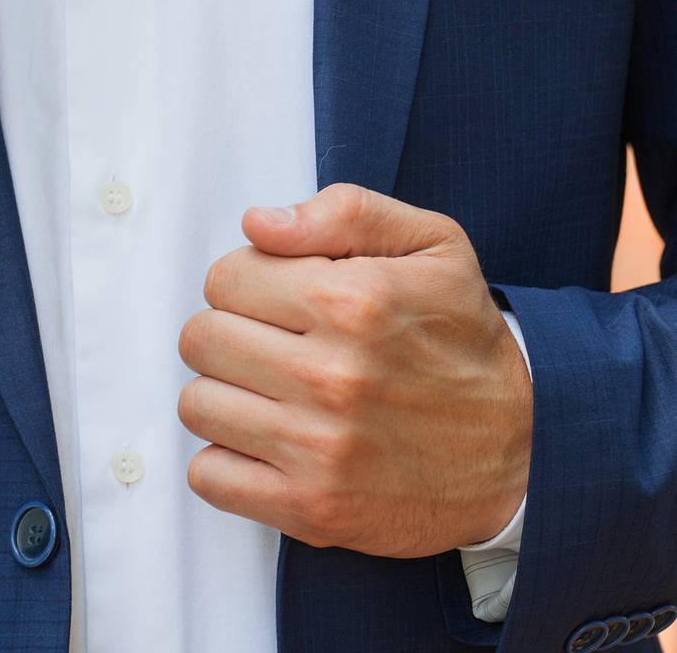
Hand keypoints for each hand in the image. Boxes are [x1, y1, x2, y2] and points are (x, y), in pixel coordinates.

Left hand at [177, 183, 531, 557]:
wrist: (524, 449)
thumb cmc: (465, 339)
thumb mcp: (431, 244)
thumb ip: (344, 212)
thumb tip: (259, 223)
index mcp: (353, 300)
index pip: (226, 277)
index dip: (247, 280)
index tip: (279, 297)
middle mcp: (332, 375)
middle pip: (201, 338)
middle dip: (230, 332)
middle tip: (272, 343)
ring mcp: (320, 448)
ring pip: (197, 404)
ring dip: (225, 394)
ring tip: (270, 392)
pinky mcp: (313, 509)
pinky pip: (209, 476)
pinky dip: (226, 460)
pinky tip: (268, 442)